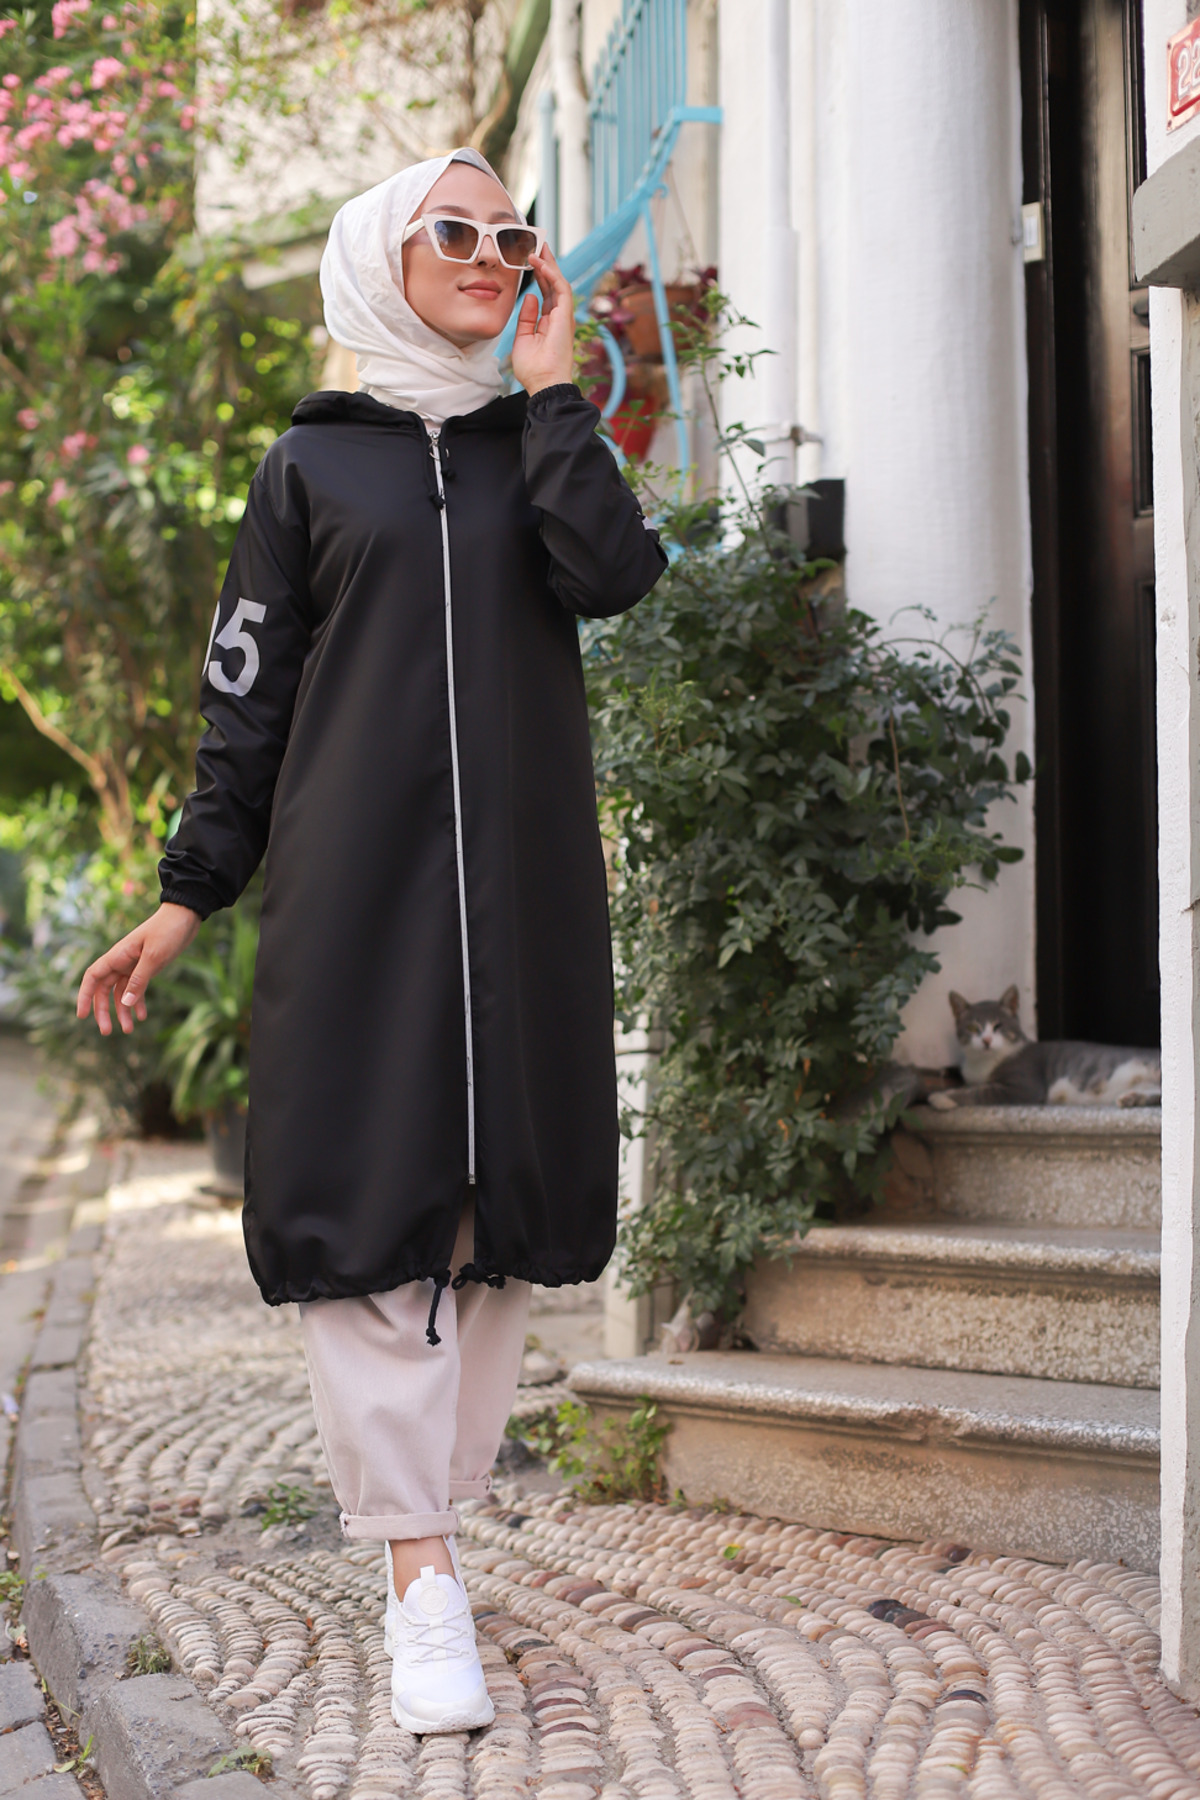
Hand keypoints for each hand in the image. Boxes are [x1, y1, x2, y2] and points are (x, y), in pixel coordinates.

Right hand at [76, 901, 201, 1036]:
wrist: (185, 916)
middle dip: (103, 1011)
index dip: (84, 996)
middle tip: (107, 1032)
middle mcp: (121, 961)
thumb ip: (139, 980)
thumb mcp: (154, 957)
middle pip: (104, 989)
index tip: (82, 1016)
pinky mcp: (147, 967)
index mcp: (118, 956)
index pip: (92, 977)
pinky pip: (137, 988)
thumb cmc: (168, 931)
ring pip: (121, 992)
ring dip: (122, 1011)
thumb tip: (124, 1003)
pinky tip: (142, 1017)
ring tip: (128, 1030)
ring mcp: (134, 964)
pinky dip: (138, 1002)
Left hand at [511, 246, 575, 395]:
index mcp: (550, 322)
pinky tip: (540, 264)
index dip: (540, 275)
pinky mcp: (566, 316)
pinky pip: (561, 289)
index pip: (547, 292)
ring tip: (538, 247)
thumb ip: (527, 317)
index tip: (532, 259)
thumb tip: (530, 296)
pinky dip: (551, 274)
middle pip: (554, 283)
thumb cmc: (533, 369)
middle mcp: (560, 316)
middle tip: (538, 244)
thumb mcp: (523, 338)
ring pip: (559, 282)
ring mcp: (564, 316)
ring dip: (549, 264)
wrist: (543, 384)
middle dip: (546, 263)